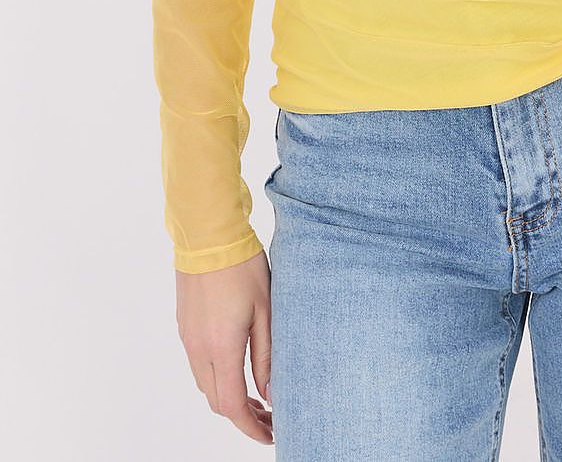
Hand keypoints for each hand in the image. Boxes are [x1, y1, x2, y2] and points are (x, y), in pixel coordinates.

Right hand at [175, 249, 273, 443]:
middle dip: (243, 416)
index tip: (271, 433)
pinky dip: (217, 378)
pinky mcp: (184, 326)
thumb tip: (271, 393)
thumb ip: (267, 356)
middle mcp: (198, 348)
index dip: (251, 426)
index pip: (233, 405)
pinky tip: (236, 368)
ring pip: (205, 384)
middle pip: (217, 401)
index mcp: (221, 347)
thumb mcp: (266, 310)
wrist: (207, 234)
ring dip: (229, 397)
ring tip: (257, 396)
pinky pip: (198, 364)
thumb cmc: (242, 266)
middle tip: (270, 416)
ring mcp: (188, 337)